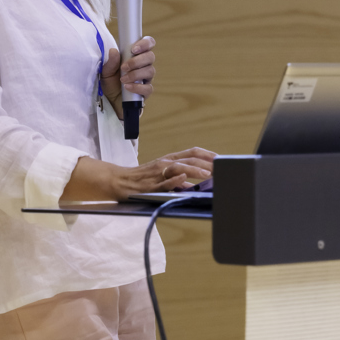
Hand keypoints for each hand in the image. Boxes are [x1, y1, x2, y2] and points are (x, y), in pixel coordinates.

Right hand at [61, 148, 216, 202]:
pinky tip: (183, 178)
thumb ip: (179, 181)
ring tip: (209, 174)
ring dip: (195, 170)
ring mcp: (158, 172)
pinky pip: (164, 181)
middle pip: (190, 158)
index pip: (192, 152)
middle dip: (207, 163)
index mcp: (169, 160)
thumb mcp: (163, 178)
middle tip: (222, 168)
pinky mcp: (151, 183)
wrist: (118, 182)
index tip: (222, 159)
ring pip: (179, 167)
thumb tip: (195, 186)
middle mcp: (165, 163)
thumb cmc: (141, 181)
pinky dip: (174, 179)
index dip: (208, 154)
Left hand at [101, 37, 155, 118]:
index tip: (134, 49)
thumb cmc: (110, 83)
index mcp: (136, 56)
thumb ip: (110, 62)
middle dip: (137, 61)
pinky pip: (148, 88)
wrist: (110, 101)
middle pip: (150, 56)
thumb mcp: (106, 72)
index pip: (148, 44)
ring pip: (150, 71)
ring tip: (123, 79)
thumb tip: (114, 51)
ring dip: (136, 74)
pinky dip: (137, 87)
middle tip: (124, 67)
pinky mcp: (146, 92)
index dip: (145, 43)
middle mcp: (144, 66)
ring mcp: (146, 79)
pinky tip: (127, 87)